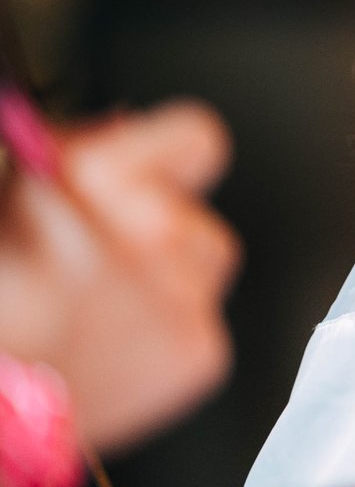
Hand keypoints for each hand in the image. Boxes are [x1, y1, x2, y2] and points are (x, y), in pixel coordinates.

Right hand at [0, 101, 238, 452]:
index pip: (197, 137)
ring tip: (99, 313)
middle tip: (101, 264)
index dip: (167, 158)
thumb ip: (73, 158)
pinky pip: (199, 328)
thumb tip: (120, 131)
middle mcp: (150, 226)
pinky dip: (163, 341)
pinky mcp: (200, 351)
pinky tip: (110, 354)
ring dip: (165, 282)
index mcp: (91, 175)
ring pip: (203, 268)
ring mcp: (181, 291)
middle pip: (193, 213)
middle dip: (156, 232)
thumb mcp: (12, 201)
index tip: (147, 176)